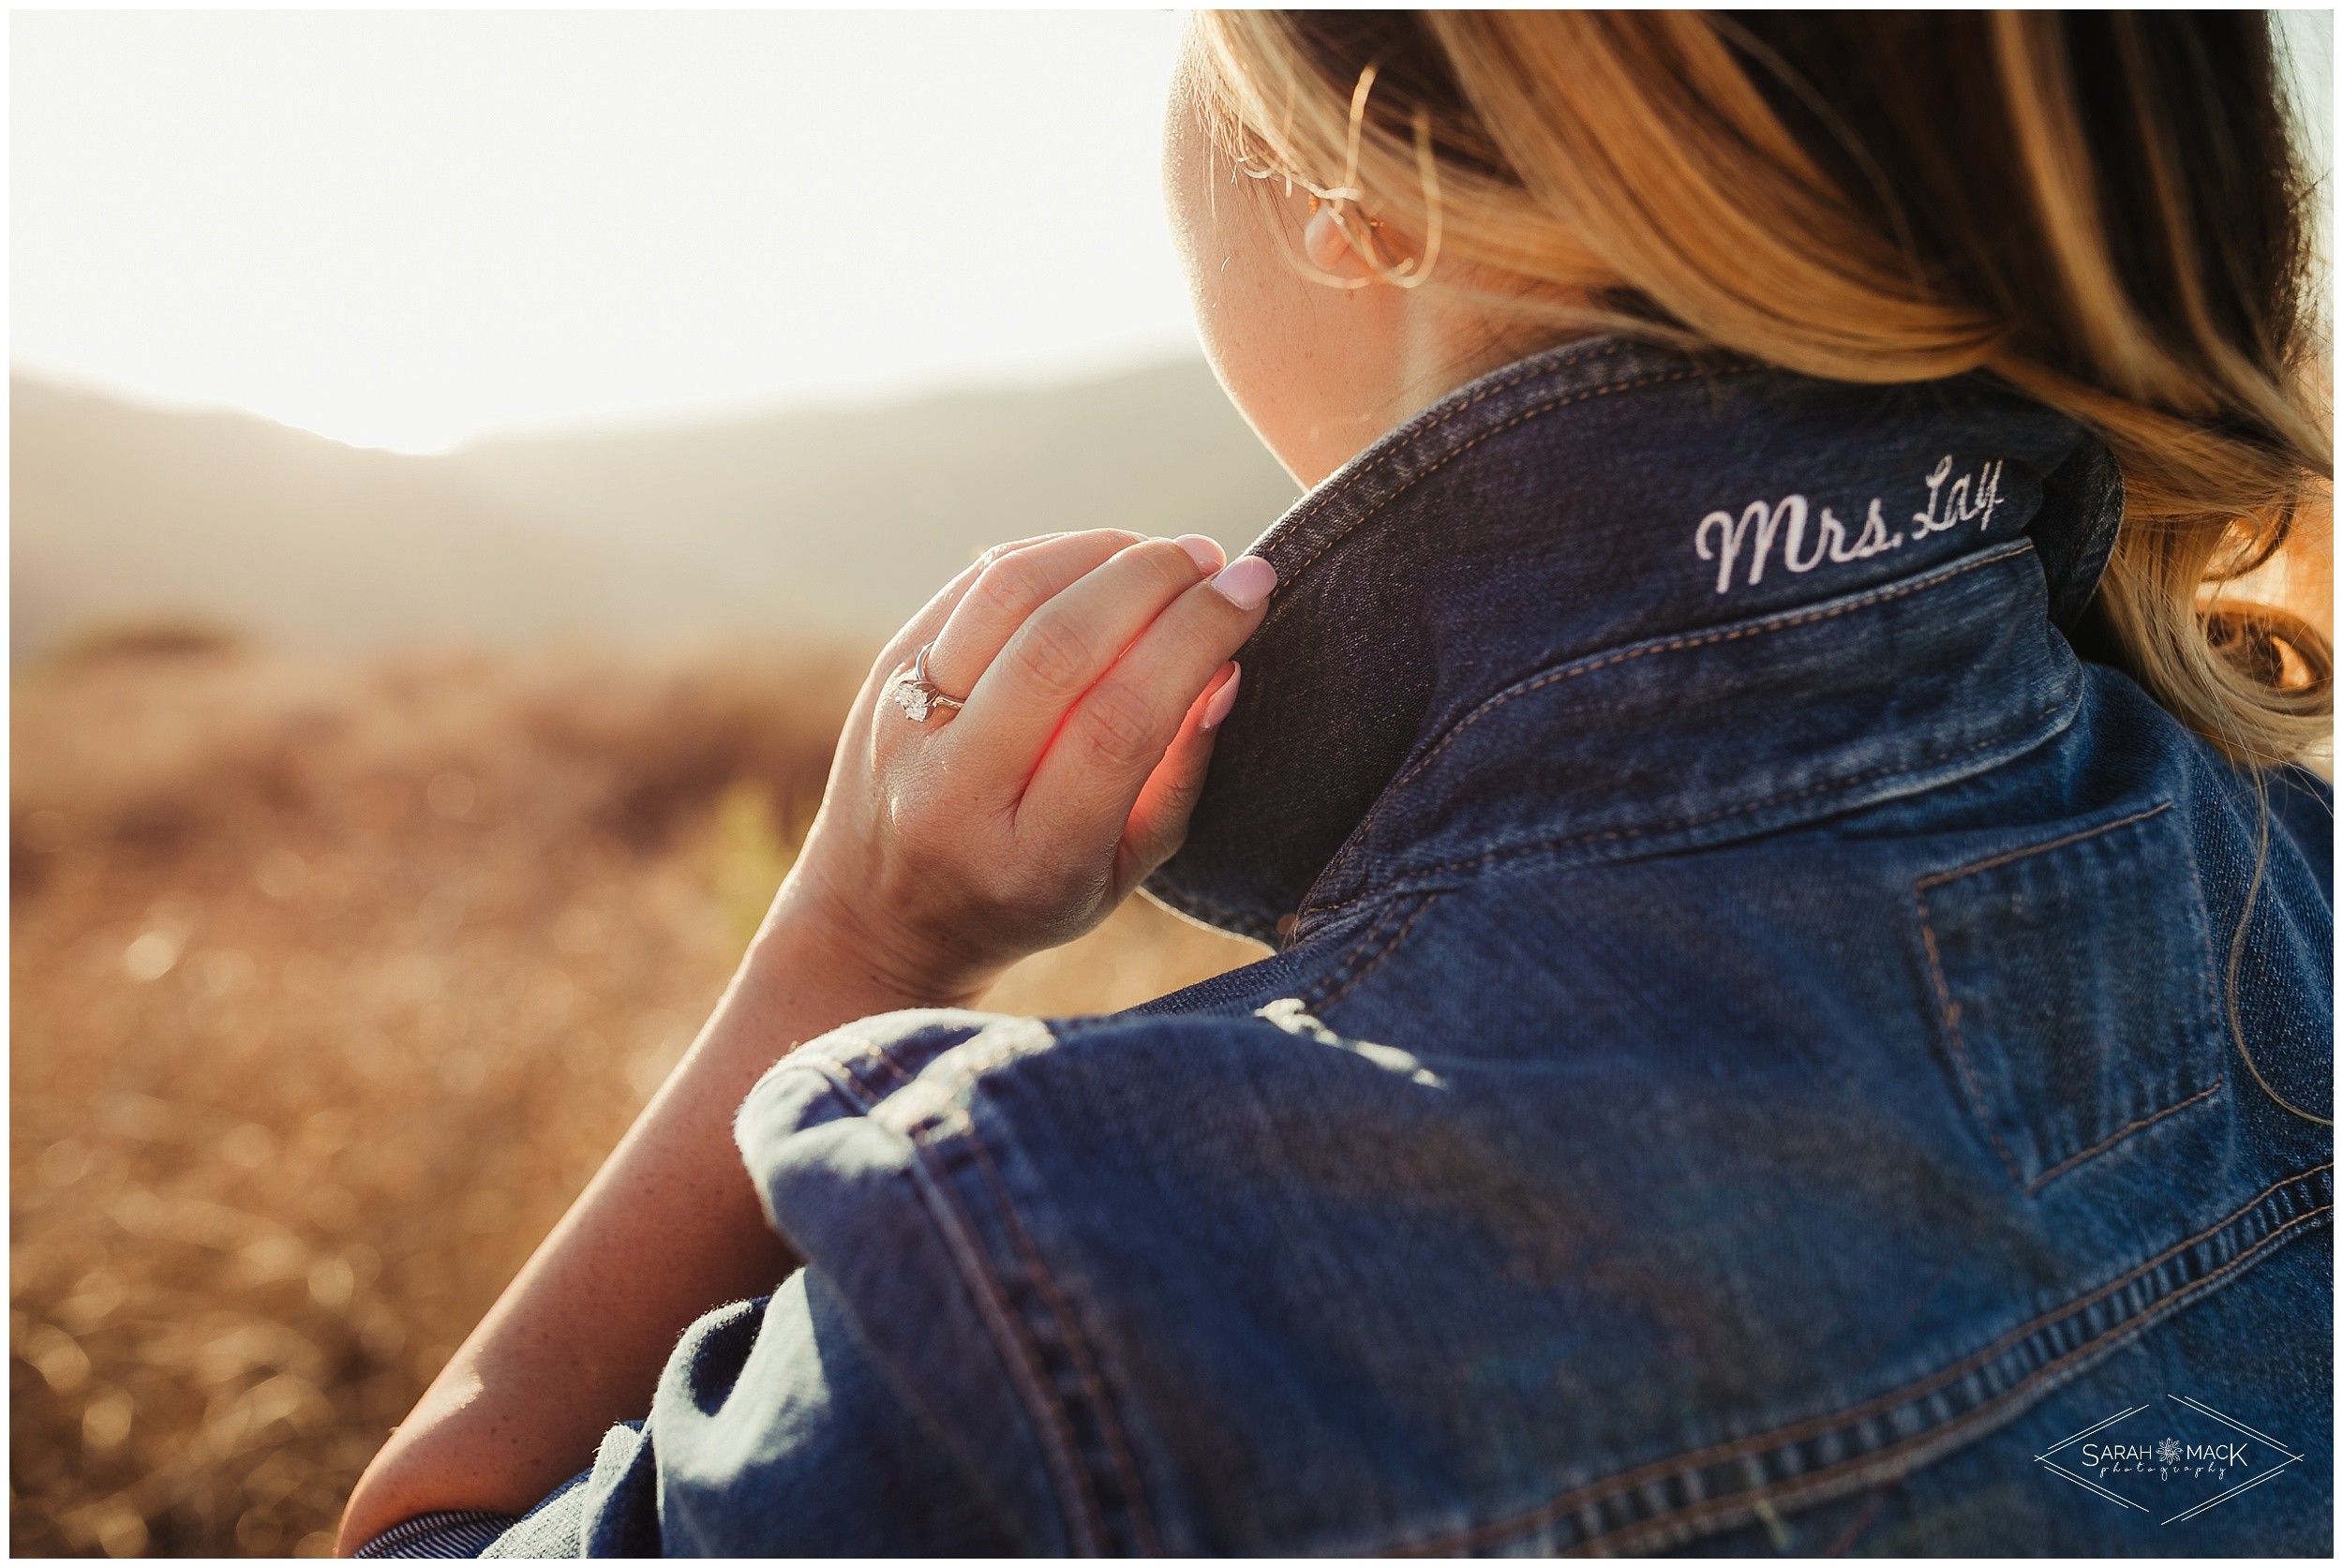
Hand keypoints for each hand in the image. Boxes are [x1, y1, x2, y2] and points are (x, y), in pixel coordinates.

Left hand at [762, 529, 1274, 1004]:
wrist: (885, 917)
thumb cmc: (1031, 894)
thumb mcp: (1126, 870)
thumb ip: (1179, 772)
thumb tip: (1224, 663)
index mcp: (1031, 857)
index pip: (1120, 723)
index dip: (1194, 638)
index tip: (1250, 589)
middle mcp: (954, 788)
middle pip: (1059, 647)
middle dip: (1151, 581)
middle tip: (1211, 557)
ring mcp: (904, 723)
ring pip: (1006, 595)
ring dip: (1098, 552)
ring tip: (1160, 555)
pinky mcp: (883, 672)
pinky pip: (972, 585)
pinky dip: (1049, 556)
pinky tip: (1098, 563)